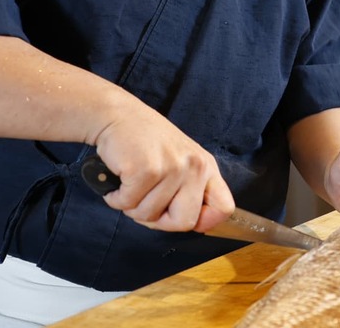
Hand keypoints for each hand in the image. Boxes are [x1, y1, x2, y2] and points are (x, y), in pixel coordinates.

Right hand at [91, 101, 234, 233]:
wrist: (117, 115)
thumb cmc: (144, 142)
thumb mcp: (179, 160)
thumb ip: (188, 187)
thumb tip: (192, 224)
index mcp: (206, 166)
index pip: (224, 207)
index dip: (203, 221)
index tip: (178, 215)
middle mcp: (195, 166)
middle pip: (184, 222)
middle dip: (158, 221)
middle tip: (143, 204)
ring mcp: (172, 167)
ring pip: (149, 215)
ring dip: (131, 206)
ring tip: (129, 184)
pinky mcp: (147, 169)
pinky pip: (128, 204)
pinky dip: (116, 198)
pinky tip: (118, 181)